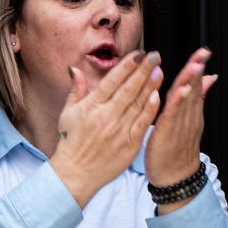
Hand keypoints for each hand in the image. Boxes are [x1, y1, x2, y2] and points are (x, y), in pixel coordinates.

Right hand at [48, 51, 162, 209]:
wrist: (76, 173)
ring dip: (150, 85)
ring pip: (138, 103)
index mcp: (91, 107)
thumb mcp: (67, 113)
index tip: (139, 53)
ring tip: (159, 70)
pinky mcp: (129, 144)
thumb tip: (75, 69)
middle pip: (128, 88)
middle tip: (155, 55)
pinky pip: (143, 122)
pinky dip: (151, 108)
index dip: (127, 65)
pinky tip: (158, 95)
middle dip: (143, 70)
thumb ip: (76, 90)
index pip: (112, 81)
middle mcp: (106, 116)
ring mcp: (119, 130)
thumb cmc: (71, 143)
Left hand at [146, 49, 217, 198]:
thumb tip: (208, 78)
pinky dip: (178, 103)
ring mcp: (180, 125)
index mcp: (190, 112)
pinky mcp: (169, 134)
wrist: (175, 178)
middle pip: (193, 89)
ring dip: (191, 82)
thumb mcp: (189, 120)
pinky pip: (173, 116)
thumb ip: (197, 98)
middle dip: (197, 69)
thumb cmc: (177, 149)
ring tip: (196, 65)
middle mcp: (188, 116)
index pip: (194, 85)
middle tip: (203, 52)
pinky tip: (181, 90)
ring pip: (186, 100)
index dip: (198, 67)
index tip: (203, 51)